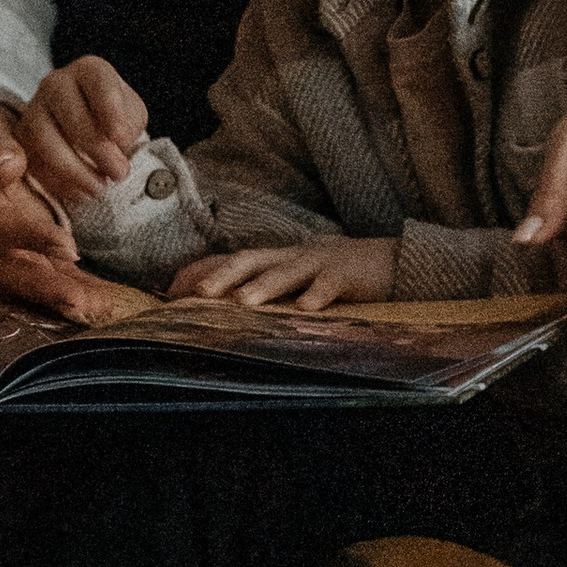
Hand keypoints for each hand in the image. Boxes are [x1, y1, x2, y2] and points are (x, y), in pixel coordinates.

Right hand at [0, 101, 116, 322]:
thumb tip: (7, 167)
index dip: (31, 238)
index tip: (68, 246)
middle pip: (12, 269)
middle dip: (47, 288)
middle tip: (82, 302)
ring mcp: (5, 251)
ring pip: (32, 282)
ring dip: (64, 298)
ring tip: (99, 309)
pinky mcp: (27, 255)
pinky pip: (50, 277)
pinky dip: (74, 292)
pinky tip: (101, 303)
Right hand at [17, 54, 147, 203]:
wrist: (90, 136)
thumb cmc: (114, 123)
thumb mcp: (131, 118)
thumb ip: (127, 125)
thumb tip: (116, 143)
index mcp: (90, 71)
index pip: (99, 82)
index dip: (110, 110)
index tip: (120, 139)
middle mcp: (56, 84)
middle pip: (69, 112)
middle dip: (97, 148)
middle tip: (118, 173)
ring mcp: (35, 109)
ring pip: (43, 137)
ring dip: (75, 169)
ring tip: (100, 187)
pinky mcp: (21, 139)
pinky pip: (32, 160)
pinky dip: (59, 182)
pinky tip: (81, 192)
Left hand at [171, 237, 398, 310]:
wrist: (392, 261)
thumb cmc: (335, 275)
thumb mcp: (297, 279)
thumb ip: (266, 288)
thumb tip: (224, 307)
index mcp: (278, 258)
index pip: (233, 260)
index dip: (204, 271)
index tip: (174, 289)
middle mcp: (293, 256)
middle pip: (252, 259)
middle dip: (224, 275)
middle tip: (199, 295)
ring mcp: (321, 262)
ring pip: (287, 271)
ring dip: (264, 286)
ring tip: (243, 302)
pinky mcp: (349, 274)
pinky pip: (331, 284)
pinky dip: (318, 296)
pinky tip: (306, 310)